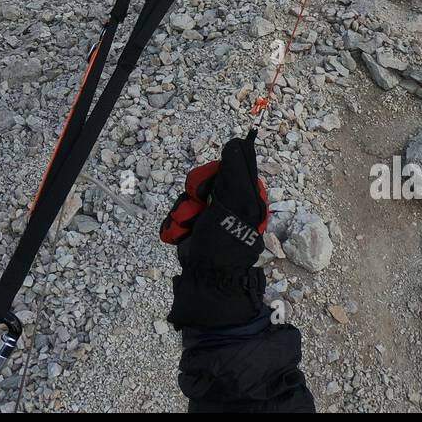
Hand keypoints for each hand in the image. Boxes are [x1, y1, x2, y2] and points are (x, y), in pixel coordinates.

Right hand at [160, 132, 268, 329]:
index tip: (209, 188)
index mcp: (245, 196)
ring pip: (186, 197)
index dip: (211, 175)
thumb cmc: (225, 242)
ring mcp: (208, 216)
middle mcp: (228, 203)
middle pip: (201, 180)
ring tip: (190, 229)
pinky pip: (176, 213)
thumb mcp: (235, 203)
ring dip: (183, 213)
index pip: (224, 166)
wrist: (206, 280)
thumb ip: (235, 172)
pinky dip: (176, 225)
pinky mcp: (191, 227)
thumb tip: (237, 141)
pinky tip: (182, 237)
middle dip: (194, 195)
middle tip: (199, 208)